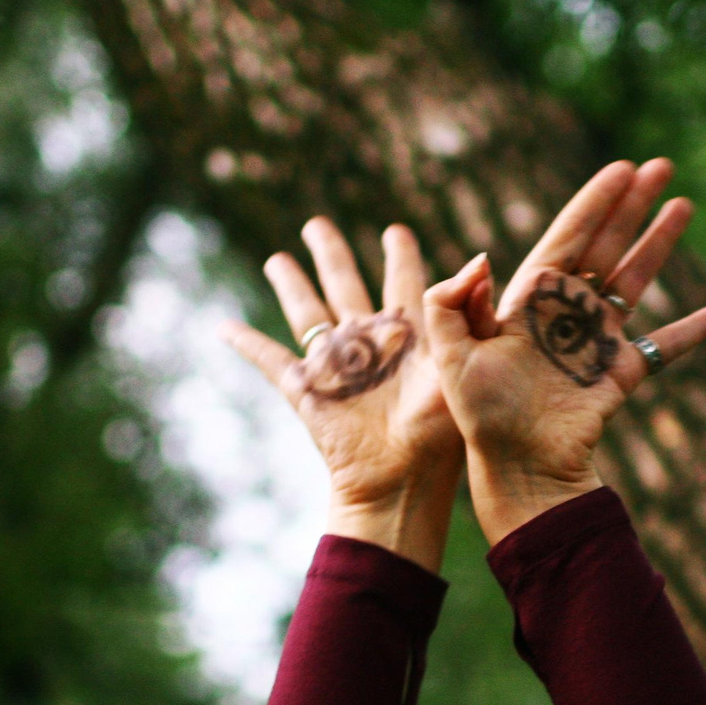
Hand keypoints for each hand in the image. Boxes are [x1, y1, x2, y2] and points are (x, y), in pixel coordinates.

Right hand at [225, 219, 462, 570]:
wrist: (403, 480)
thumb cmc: (439, 431)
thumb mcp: (458, 362)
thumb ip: (464, 309)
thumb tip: (480, 260)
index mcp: (409, 335)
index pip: (404, 282)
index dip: (400, 256)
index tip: (396, 231)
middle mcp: (369, 343)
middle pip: (344, 284)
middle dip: (331, 253)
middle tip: (317, 224)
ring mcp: (336, 365)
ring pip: (307, 311)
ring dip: (290, 284)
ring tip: (278, 259)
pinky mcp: (307, 389)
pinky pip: (269, 359)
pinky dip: (245, 342)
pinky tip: (224, 327)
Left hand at [422, 159, 705, 543]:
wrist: (519, 467)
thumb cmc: (481, 416)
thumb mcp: (452, 356)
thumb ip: (453, 304)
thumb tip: (482, 258)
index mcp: (529, 299)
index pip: (568, 236)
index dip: (595, 202)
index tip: (621, 168)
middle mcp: (567, 311)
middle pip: (606, 245)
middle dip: (632, 204)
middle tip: (660, 166)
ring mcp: (596, 340)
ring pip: (635, 280)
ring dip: (660, 243)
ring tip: (684, 204)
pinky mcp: (620, 372)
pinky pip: (663, 347)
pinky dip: (692, 331)